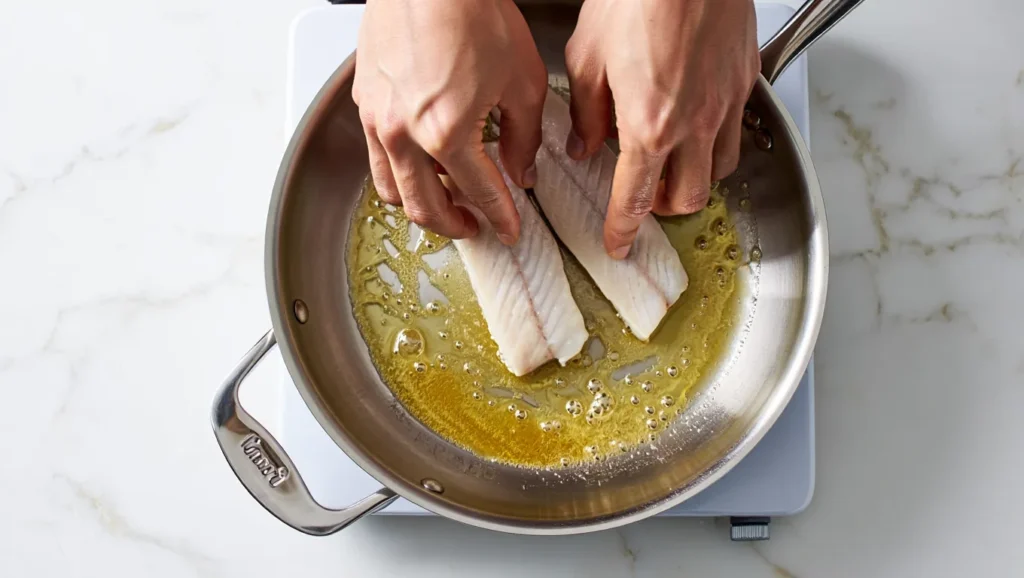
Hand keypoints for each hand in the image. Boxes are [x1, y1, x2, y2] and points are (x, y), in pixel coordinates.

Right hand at [353, 0, 547, 243]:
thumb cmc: (472, 13)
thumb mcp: (522, 81)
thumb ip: (524, 137)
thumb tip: (522, 169)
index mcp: (446, 132)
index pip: (480, 193)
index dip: (501, 217)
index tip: (509, 229)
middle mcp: (403, 133)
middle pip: (426, 207)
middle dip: (456, 225)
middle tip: (475, 226)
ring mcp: (377, 119)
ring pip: (392, 190)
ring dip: (420, 206)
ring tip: (444, 203)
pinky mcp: (365, 102)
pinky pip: (376, 157)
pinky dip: (399, 174)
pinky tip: (420, 164)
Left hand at [564, 0, 759, 257]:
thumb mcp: (587, 56)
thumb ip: (587, 112)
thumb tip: (585, 144)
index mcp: (648, 125)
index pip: (636, 199)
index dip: (624, 229)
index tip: (618, 243)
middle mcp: (694, 124)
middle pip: (688, 198)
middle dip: (663, 211)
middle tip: (645, 202)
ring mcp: (725, 104)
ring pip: (720, 172)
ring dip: (695, 182)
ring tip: (674, 170)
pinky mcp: (745, 80)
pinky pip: (736, 132)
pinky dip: (718, 147)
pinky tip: (699, 130)